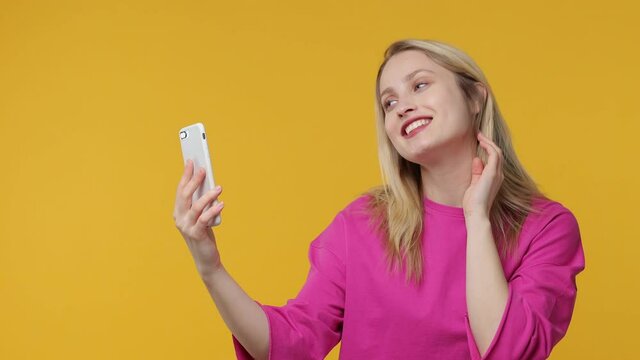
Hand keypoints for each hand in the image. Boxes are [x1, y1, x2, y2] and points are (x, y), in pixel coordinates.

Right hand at [173, 159, 225, 277]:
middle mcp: (179, 218)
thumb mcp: (201, 216)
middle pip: (186, 195)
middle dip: (194, 180)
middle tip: (204, 169)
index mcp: (178, 212)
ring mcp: (186, 227)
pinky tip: (221, 204)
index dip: (185, 175)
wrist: (205, 258)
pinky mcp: (196, 234)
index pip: (180, 190)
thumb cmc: (204, 234)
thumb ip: (201, 203)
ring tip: (219, 188)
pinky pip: (204, 219)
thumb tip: (209, 183)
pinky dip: (213, 210)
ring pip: (196, 207)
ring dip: (208, 195)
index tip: (191, 162)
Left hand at [462, 132, 503, 219]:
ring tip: (479, 135)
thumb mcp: (474, 184)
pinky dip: (488, 146)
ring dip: (488, 142)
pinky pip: (494, 154)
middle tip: (478, 134)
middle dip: (489, 142)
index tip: (479, 140)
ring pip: (497, 152)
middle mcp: (498, 174)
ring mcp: (497, 174)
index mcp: (494, 178)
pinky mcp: (493, 173)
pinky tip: (481, 142)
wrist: (476, 213)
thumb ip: (476, 172)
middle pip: (497, 153)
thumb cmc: (473, 202)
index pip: (494, 159)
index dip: (488, 148)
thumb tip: (476, 159)